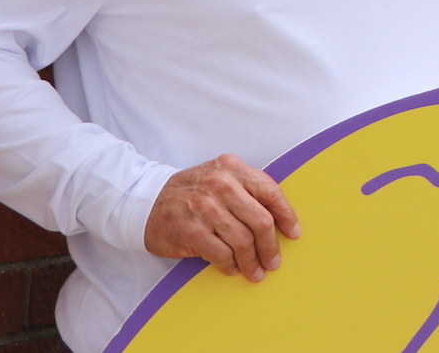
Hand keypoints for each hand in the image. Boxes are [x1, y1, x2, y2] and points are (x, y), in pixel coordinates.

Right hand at [143, 154, 299, 280]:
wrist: (145, 201)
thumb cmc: (190, 192)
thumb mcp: (219, 177)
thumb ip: (245, 189)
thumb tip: (277, 218)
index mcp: (232, 168)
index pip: (270, 191)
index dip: (286, 215)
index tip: (293, 232)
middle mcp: (220, 184)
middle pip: (260, 220)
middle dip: (271, 246)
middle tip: (274, 261)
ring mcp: (204, 208)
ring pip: (243, 241)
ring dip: (252, 261)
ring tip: (255, 271)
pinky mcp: (190, 231)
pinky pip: (221, 254)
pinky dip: (230, 265)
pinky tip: (232, 269)